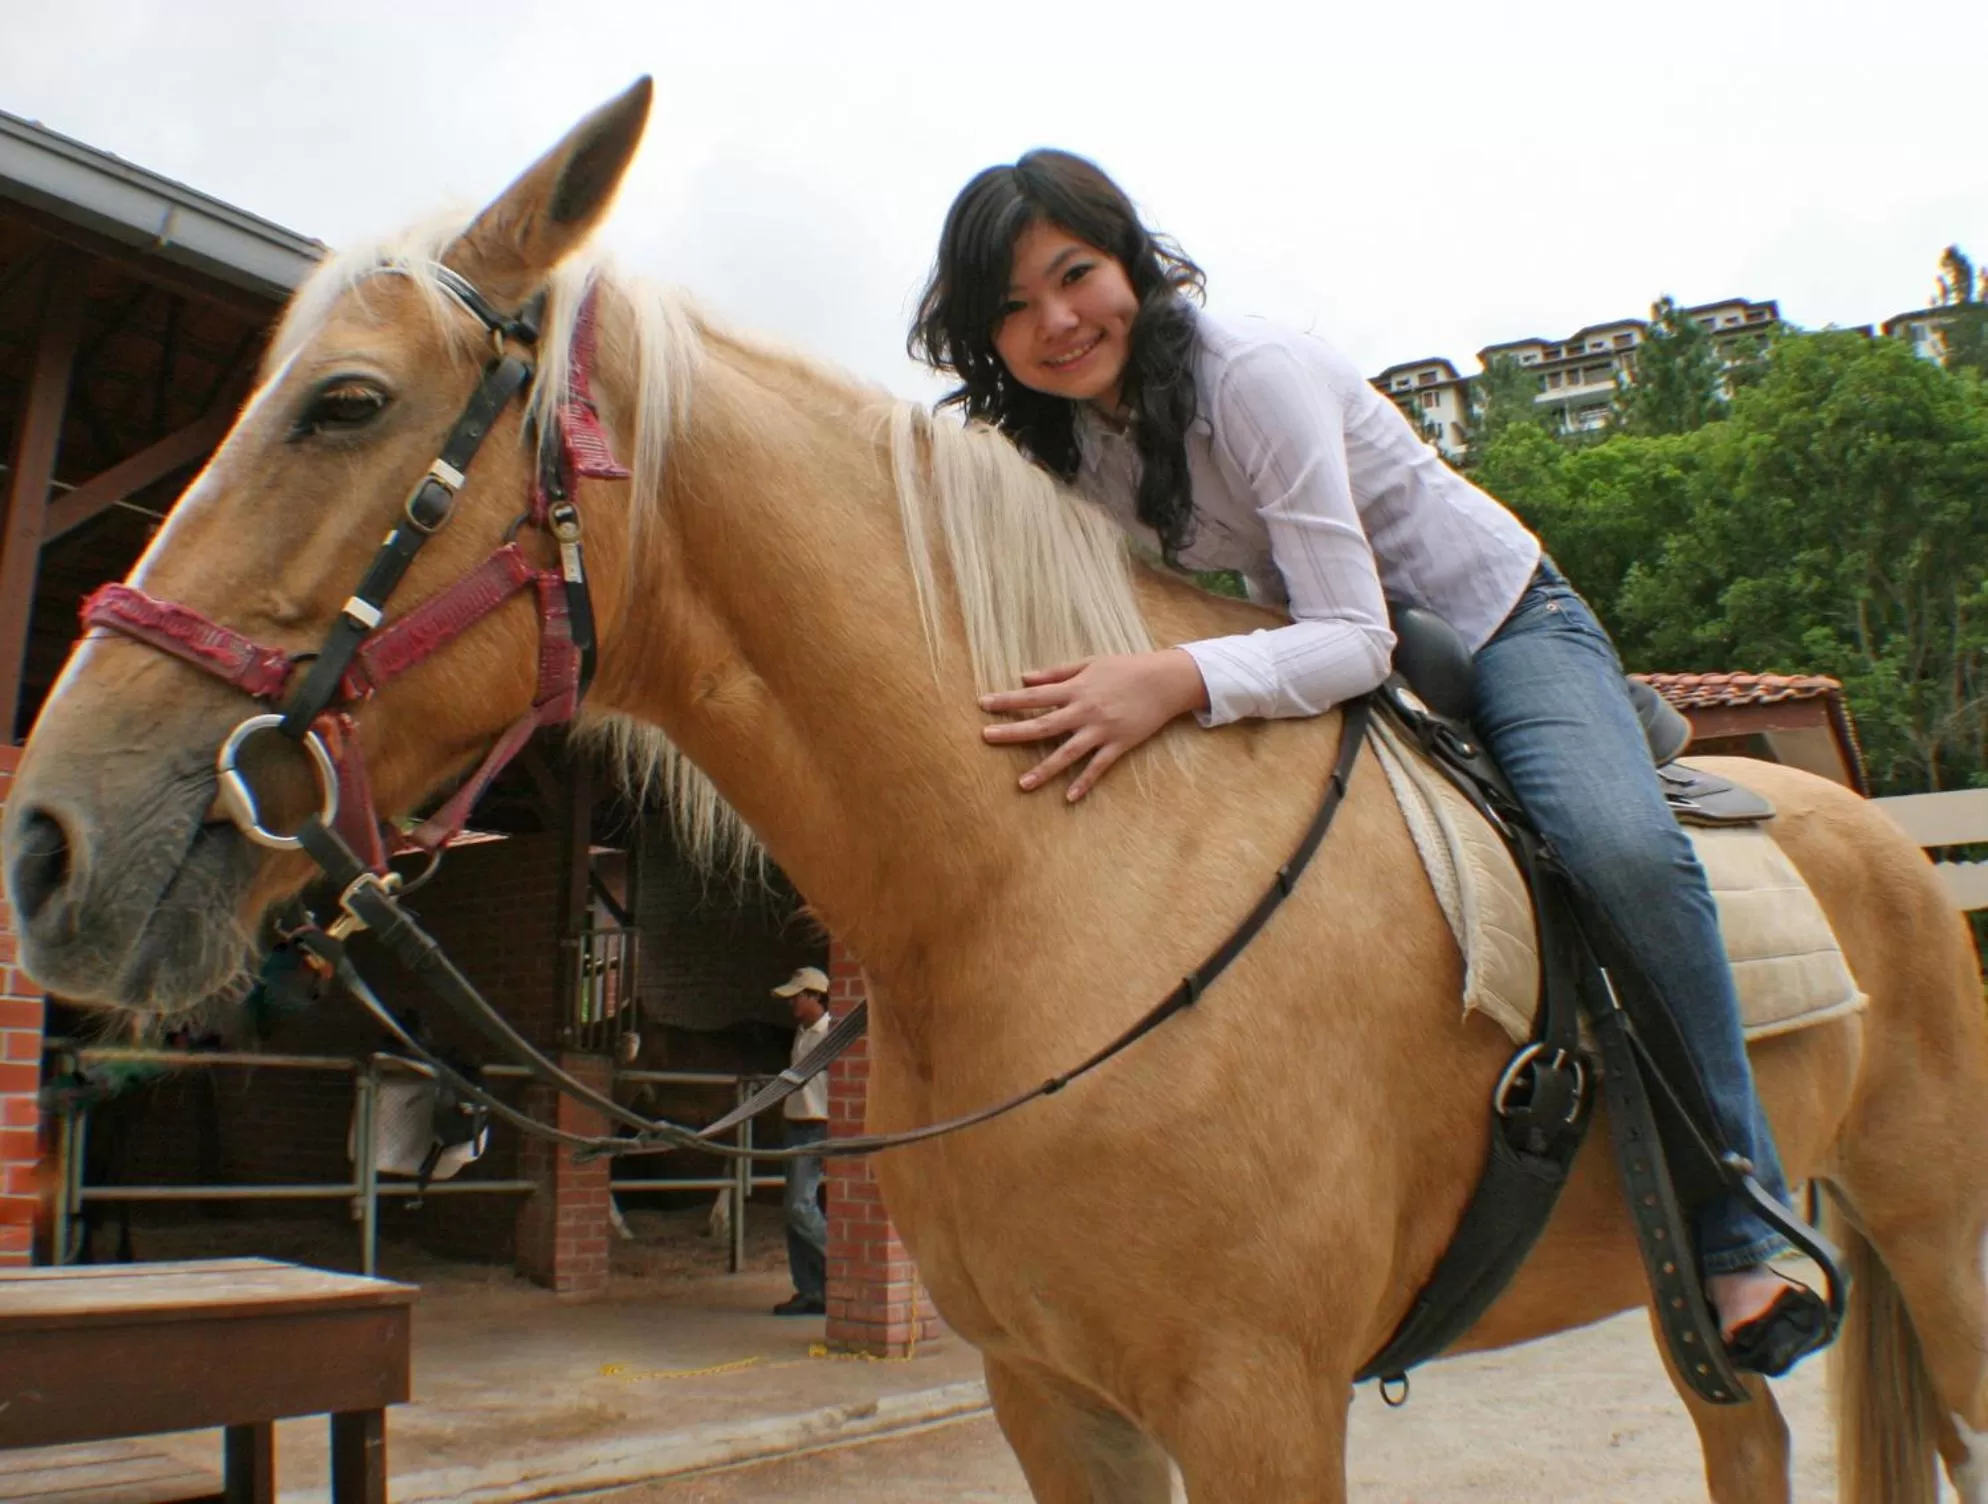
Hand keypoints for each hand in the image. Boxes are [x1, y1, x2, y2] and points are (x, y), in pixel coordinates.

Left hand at [978, 649, 1208, 801]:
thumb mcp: (1089, 663)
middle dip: (1013, 732)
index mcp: (1075, 688)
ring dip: (1043, 768)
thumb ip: (1055, 673)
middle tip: (986, 738)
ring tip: (1021, 784)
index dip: (1007, 699)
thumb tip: (1023, 677)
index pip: (1034, 695)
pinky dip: (1084, 782)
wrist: (1165, 680)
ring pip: (1067, 753)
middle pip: (1042, 724)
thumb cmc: (1126, 668)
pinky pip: (1098, 767)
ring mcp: (1101, 730)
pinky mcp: (1119, 744)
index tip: (983, 704)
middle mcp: (1084, 710)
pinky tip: (1068, 797)